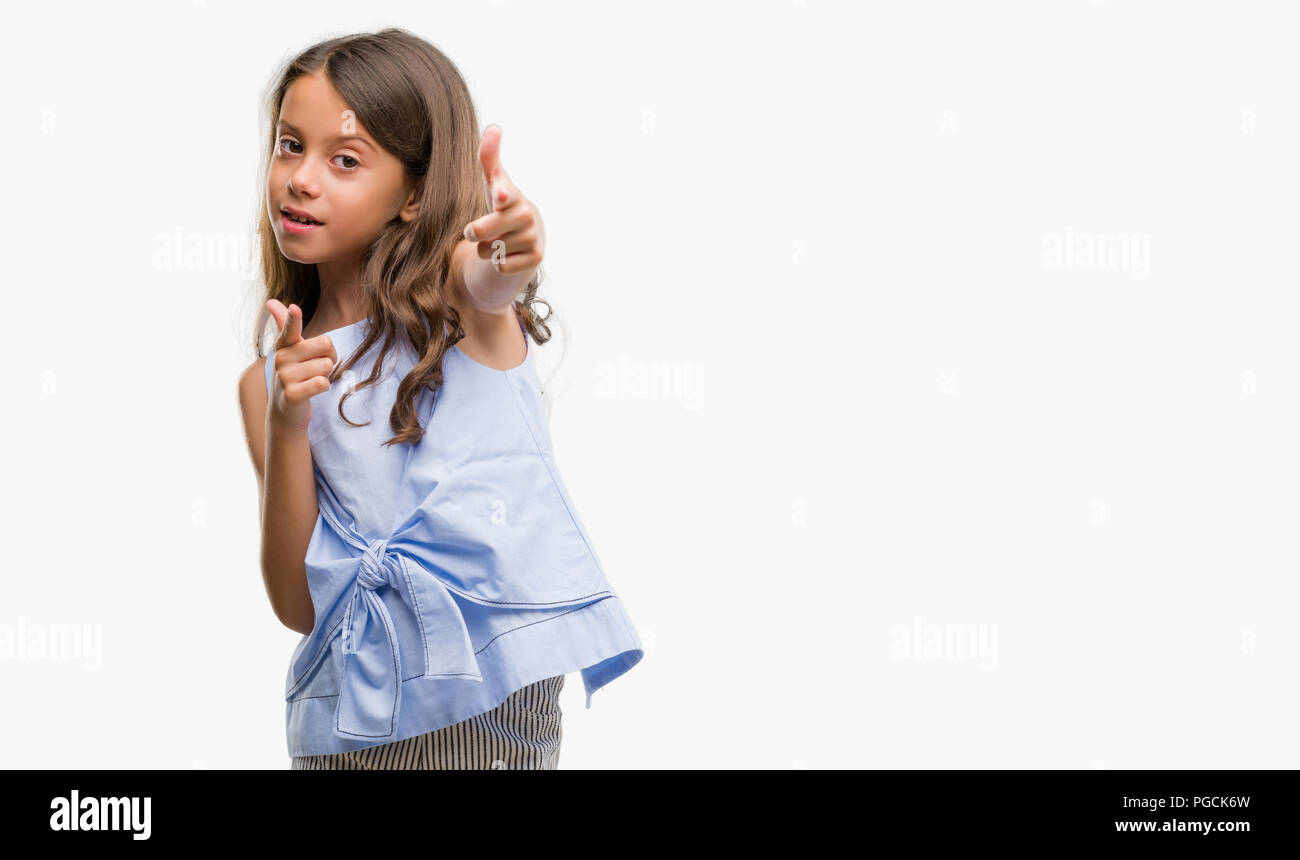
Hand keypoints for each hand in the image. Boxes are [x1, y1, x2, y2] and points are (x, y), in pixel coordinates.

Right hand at [265, 299, 338, 431]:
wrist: (285, 411)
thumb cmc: (294, 374)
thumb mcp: (289, 349)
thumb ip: (285, 325)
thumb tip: (270, 301)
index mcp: (283, 345)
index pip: (289, 328)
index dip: (293, 318)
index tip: (295, 308)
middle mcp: (281, 358)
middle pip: (326, 343)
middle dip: (330, 355)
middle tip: (317, 366)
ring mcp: (285, 377)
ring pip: (327, 365)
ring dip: (326, 374)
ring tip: (310, 380)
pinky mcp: (293, 394)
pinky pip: (323, 382)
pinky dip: (324, 387)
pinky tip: (312, 391)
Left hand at [462, 124, 544, 276]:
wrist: (528, 236)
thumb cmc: (503, 205)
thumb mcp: (493, 182)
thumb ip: (489, 157)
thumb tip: (494, 127)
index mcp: (511, 195)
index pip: (504, 194)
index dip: (501, 194)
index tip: (500, 196)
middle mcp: (525, 214)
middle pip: (483, 229)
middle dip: (474, 232)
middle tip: (473, 231)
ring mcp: (532, 237)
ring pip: (488, 250)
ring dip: (486, 249)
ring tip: (497, 241)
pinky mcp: (536, 258)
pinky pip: (502, 266)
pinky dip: (499, 263)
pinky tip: (508, 255)